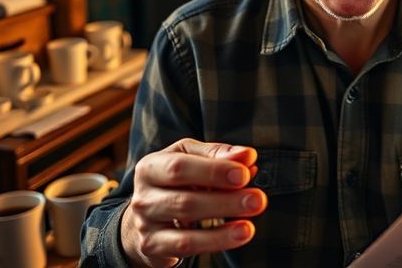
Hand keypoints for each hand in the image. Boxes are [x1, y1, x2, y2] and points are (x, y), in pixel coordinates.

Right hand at [121, 139, 266, 267]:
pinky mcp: (153, 247)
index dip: (213, 170)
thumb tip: (247, 155)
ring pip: (185, 229)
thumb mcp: (192, 158)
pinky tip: (238, 235)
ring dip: (222, 229)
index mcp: (151, 167)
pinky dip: (215, 242)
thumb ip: (219, 154)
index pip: (179, 167)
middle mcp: (144, 196)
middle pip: (185, 200)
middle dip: (225, 200)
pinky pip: (186, 247)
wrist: (148, 217)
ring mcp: (146, 224)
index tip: (244, 174)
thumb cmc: (176, 179)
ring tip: (249, 227)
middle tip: (257, 200)